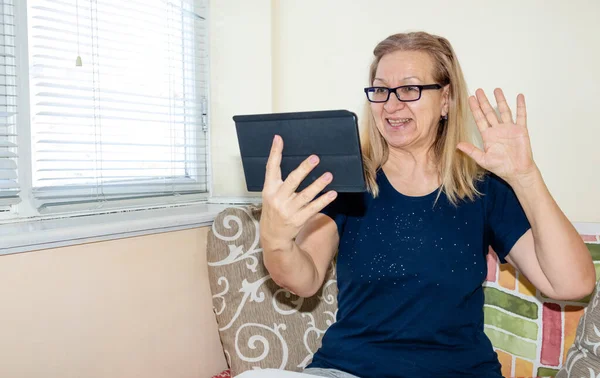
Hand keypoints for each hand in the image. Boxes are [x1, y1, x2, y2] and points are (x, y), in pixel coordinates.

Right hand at [260, 135, 337, 249]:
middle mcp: (278, 198)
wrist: (273, 236)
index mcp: (269, 189)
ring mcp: (289, 210)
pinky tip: (332, 193)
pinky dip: (323, 200)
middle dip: (304, 169)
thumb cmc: (273, 209)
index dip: (275, 153)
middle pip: (292, 181)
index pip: (271, 168)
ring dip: (318, 185)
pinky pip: (313, 208)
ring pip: (305, 195)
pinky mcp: (299, 219)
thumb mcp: (270, 193)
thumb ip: (276, 177)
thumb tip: (284, 155)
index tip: (279, 139)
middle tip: (315, 158)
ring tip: (328, 175)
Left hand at [457, 88, 537, 186]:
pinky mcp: (520, 130)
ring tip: (496, 90)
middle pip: (489, 112)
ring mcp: (509, 129)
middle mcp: (497, 130)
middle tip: (479, 90)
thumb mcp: (482, 159)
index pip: (479, 119)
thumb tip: (458, 144)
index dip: (475, 109)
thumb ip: (471, 151)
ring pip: (503, 111)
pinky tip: (519, 97)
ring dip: (500, 100)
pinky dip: (520, 106)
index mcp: (488, 136)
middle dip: (484, 101)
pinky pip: (521, 116)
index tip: (470, 99)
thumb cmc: (500, 167)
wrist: (517, 172)